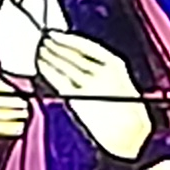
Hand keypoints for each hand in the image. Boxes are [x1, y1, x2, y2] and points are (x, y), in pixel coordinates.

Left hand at [32, 31, 150, 160]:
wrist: (130, 136)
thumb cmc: (129, 114)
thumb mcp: (121, 85)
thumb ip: (103, 73)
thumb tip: (80, 61)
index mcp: (116, 66)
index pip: (88, 47)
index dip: (70, 40)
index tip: (57, 34)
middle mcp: (102, 72)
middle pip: (74, 54)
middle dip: (57, 46)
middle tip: (43, 40)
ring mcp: (90, 86)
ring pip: (65, 65)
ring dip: (50, 56)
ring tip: (39, 50)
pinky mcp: (79, 100)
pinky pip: (60, 81)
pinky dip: (49, 72)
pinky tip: (41, 66)